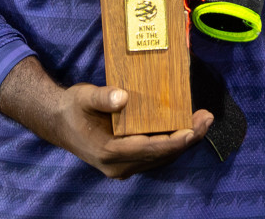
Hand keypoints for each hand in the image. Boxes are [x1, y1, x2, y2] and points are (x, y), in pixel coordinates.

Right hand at [0, 56, 212, 178]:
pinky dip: (171, 143)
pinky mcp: (126, 162)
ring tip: (202, 121)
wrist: (57, 122)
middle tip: (207, 118)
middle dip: (187, 138)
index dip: (174, 141)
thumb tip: (123, 96)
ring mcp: (123, 167)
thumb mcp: (84, 96)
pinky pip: (155, 155)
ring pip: (160, 158)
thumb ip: (103, 97)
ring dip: (183, 141)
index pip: (150, 149)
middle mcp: (118, 166)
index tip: (193, 128)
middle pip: (161, 156)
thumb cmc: (72, 108)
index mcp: (109, 152)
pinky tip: (184, 127)